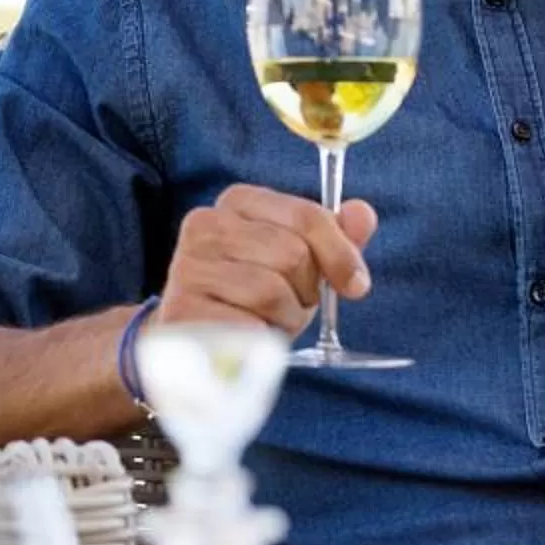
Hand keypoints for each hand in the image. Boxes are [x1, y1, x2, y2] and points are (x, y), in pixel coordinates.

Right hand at [155, 184, 378, 334]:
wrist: (194, 343)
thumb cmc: (251, 296)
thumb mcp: (299, 263)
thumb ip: (333, 237)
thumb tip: (362, 214)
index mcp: (238, 201)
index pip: (306, 216)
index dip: (340, 254)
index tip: (355, 285)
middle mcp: (206, 224)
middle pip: (292, 255)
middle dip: (305, 291)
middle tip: (288, 305)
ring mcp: (188, 265)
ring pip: (270, 291)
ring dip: (283, 318)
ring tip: (266, 322)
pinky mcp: (181, 308)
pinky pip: (246, 325)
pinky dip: (260, 340)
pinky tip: (246, 338)